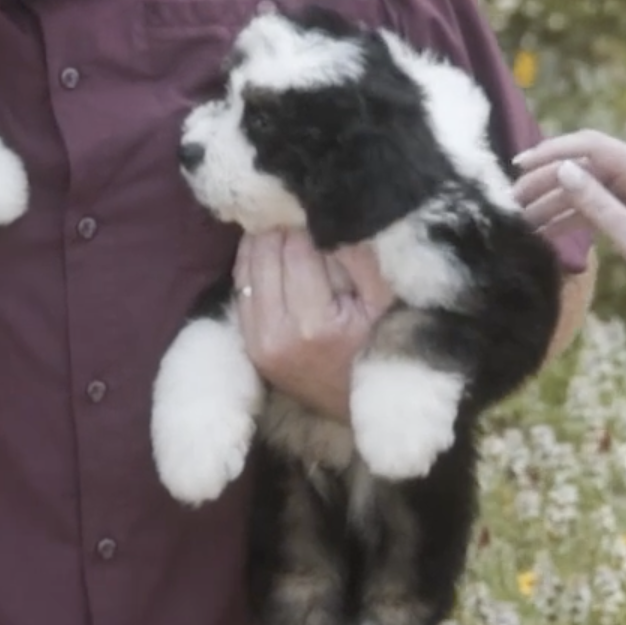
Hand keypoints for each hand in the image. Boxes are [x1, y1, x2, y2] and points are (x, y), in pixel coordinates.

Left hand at [234, 231, 392, 421]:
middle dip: (282, 229)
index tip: (322, 217)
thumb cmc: (380, 348)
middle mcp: (276, 334)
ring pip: (246, 266)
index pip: (296, 248)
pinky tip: (273, 255)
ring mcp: (257, 342)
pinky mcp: (248, 346)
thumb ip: (361, 259)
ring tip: (288, 231)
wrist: (358, 407)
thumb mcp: (385, 302)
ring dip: (264, 242)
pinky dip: (254, 265)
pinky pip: (240, 287)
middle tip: (303, 219)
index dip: (309, 226)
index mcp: (314, 324)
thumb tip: (333, 219)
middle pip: (265, 252)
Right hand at [510, 130, 625, 321]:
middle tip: (513, 200)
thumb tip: (563, 171)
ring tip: (521, 219)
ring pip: (584, 187)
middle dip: (545, 180)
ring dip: (553, 201)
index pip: (589, 146)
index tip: (520, 165)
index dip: (551, 151)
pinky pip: (595, 204)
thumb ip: (596, 203)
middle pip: (582, 166)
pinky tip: (544, 231)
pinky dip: (571, 216)